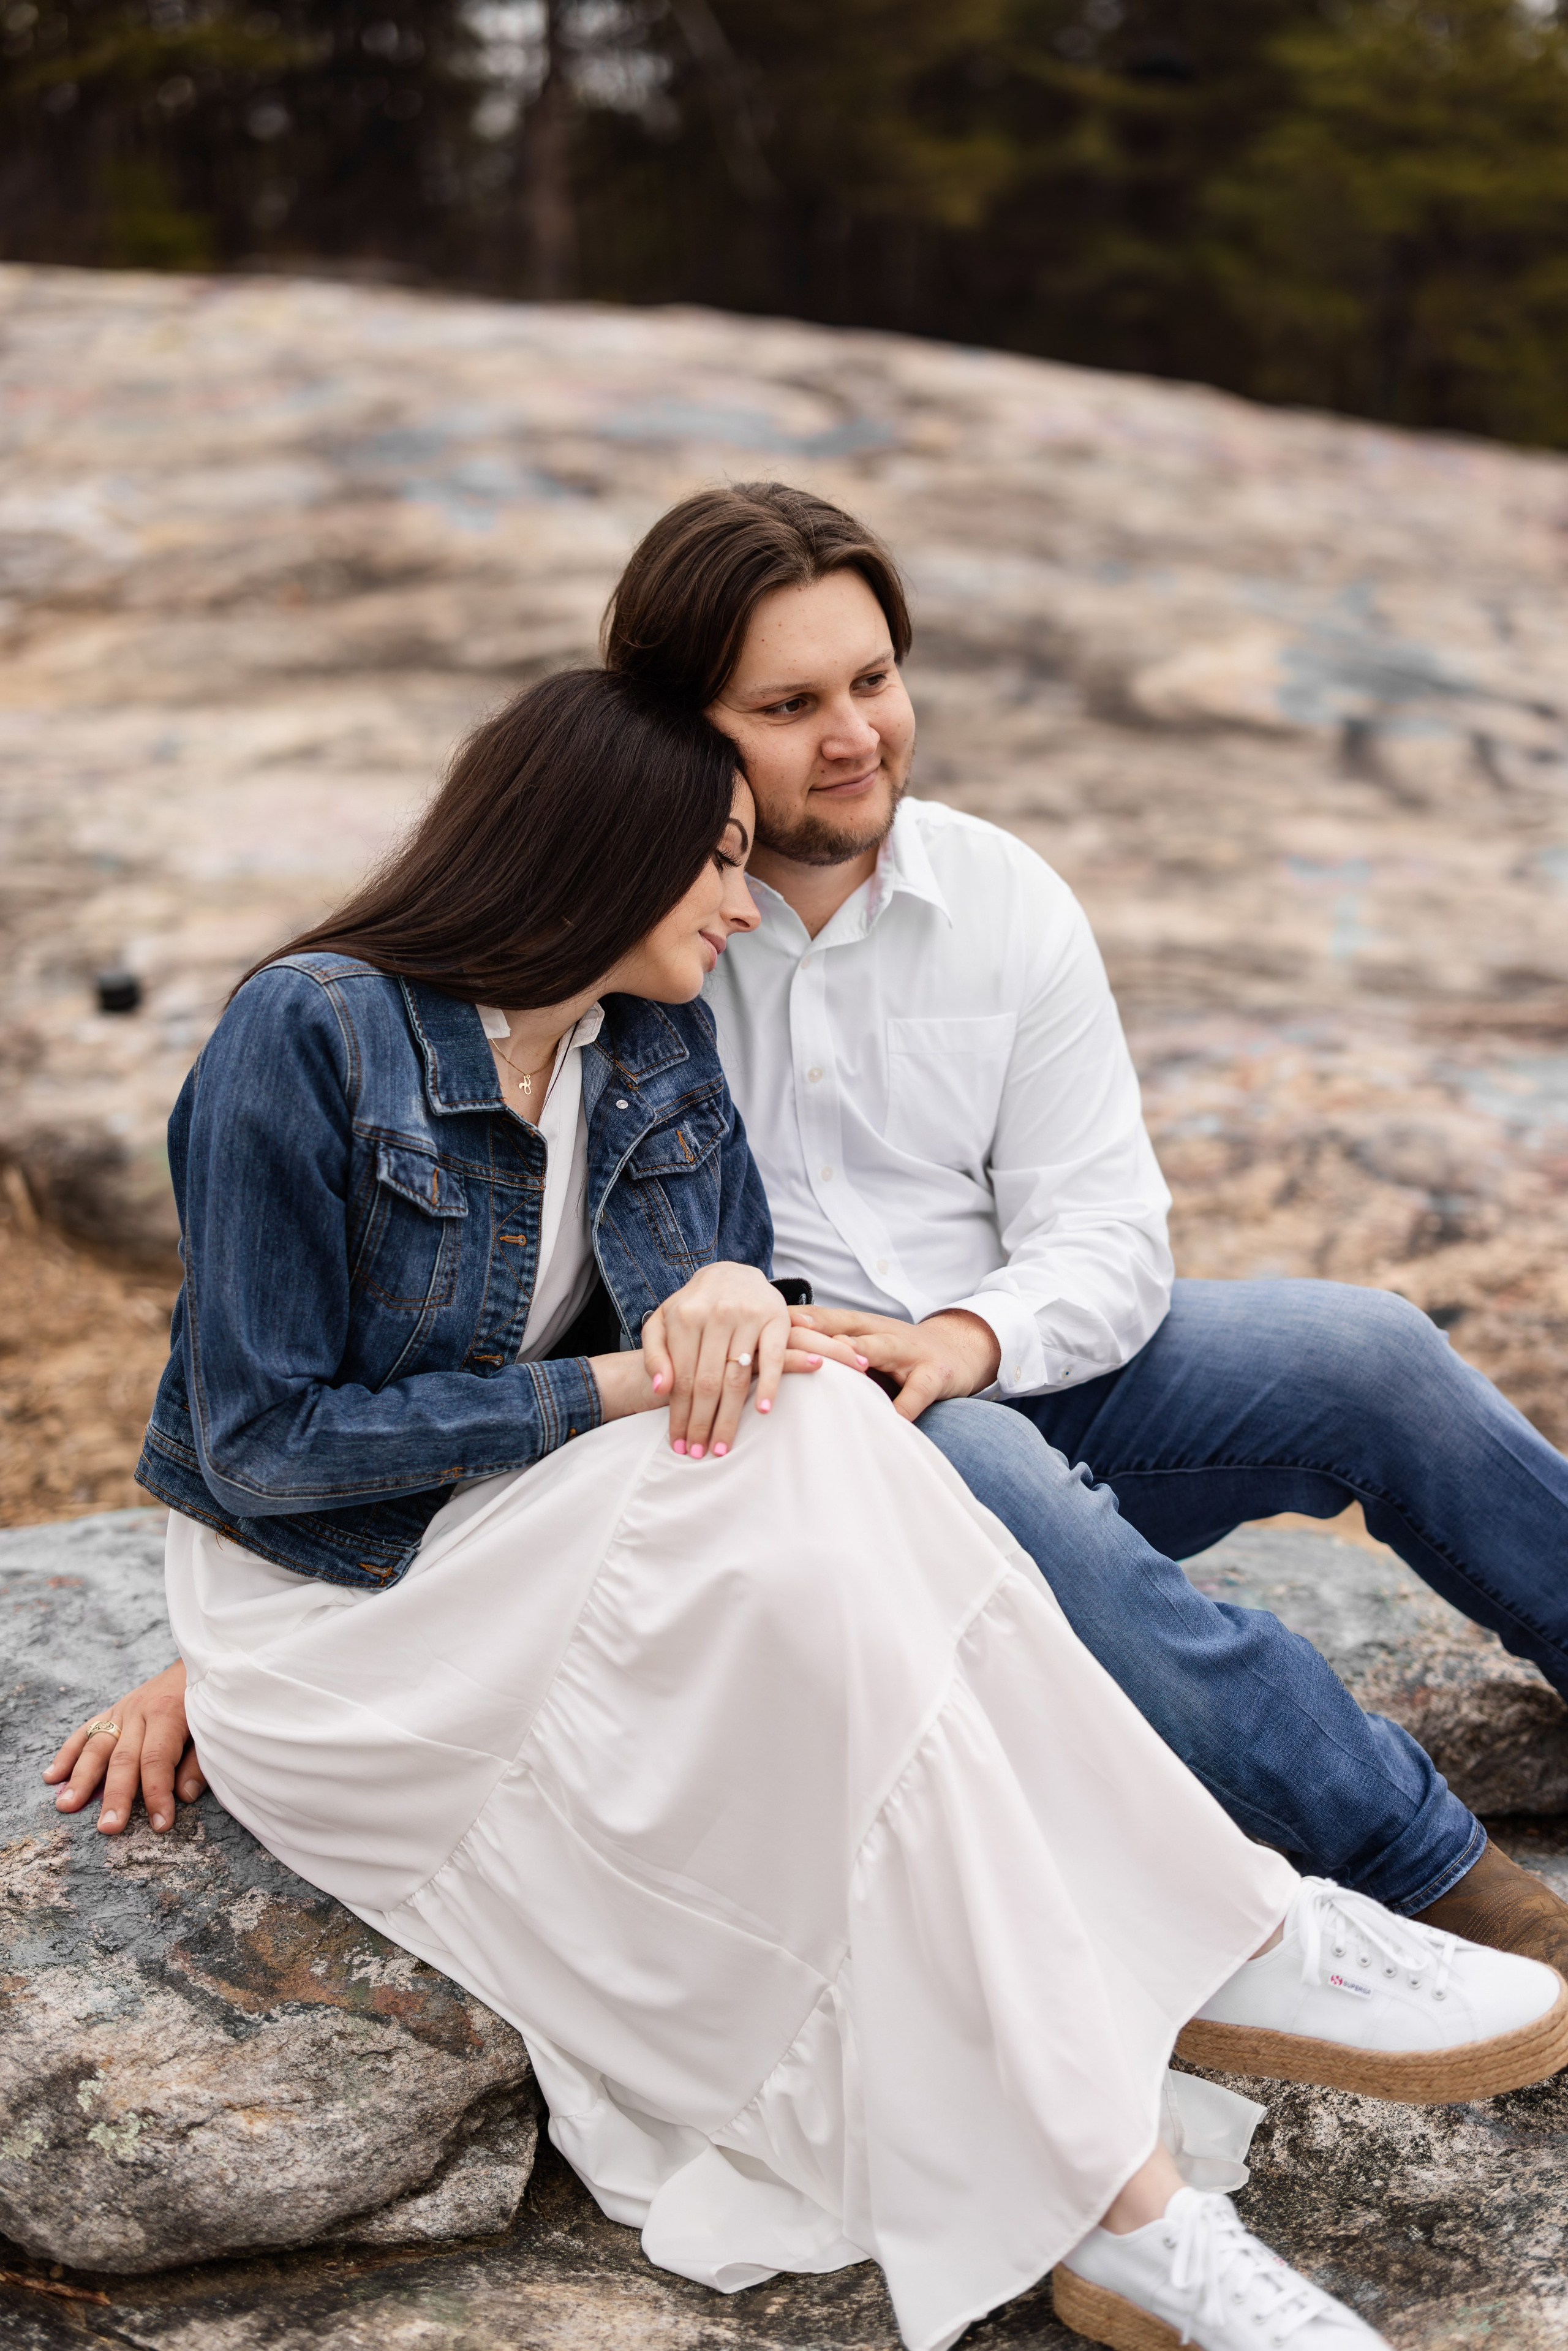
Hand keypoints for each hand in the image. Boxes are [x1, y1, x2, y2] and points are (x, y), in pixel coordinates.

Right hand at [43, 1659, 205, 1835]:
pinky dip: (68, 1753)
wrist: (200, 1660)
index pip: (156, 1760)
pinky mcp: (113, 1709)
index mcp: (167, 1713)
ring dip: (80, 1778)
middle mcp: (139, 1711)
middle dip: (115, 1796)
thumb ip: (198, 1762)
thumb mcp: (212, 1726)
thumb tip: (183, 1797)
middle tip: (108, 1827)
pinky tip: (52, 1776)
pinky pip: (86, 1731)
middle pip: (122, 1758)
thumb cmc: (209, 1699)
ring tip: (66, 1805)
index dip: (157, 1794)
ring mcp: (122, 1709)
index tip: (160, 1824)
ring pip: (97, 1746)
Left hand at [640, 1263, 868, 1457]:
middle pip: (707, 1383)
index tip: (678, 1444)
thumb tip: (661, 1389)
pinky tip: (763, 1410)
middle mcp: (716, 1315)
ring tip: (722, 1446)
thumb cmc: (694, 1306)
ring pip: (737, 1377)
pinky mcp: (775, 1318)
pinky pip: (773, 1357)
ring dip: (730, 1417)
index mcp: (684, 1317)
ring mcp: (747, 1316)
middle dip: (701, 1423)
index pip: (682, 1378)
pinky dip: (769, 1385)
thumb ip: (654, 1353)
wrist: (732, 1273)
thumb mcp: (663, 1322)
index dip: (679, 1415)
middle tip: (699, 1453)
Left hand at [789, 1306, 1000, 1420]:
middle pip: (847, 1326)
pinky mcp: (933, 1373)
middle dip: (819, 1326)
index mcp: (862, 1326)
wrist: (957, 1351)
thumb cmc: (899, 1353)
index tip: (764, 1317)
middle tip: (789, 1328)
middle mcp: (882, 1331)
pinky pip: (917, 1392)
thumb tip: (775, 1360)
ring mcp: (909, 1351)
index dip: (796, 1317)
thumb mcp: (864, 1344)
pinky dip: (906, 1406)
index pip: (824, 1318)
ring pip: (883, 1346)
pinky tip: (894, 1420)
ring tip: (845, 1358)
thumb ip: (829, 1348)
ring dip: (863, 1350)